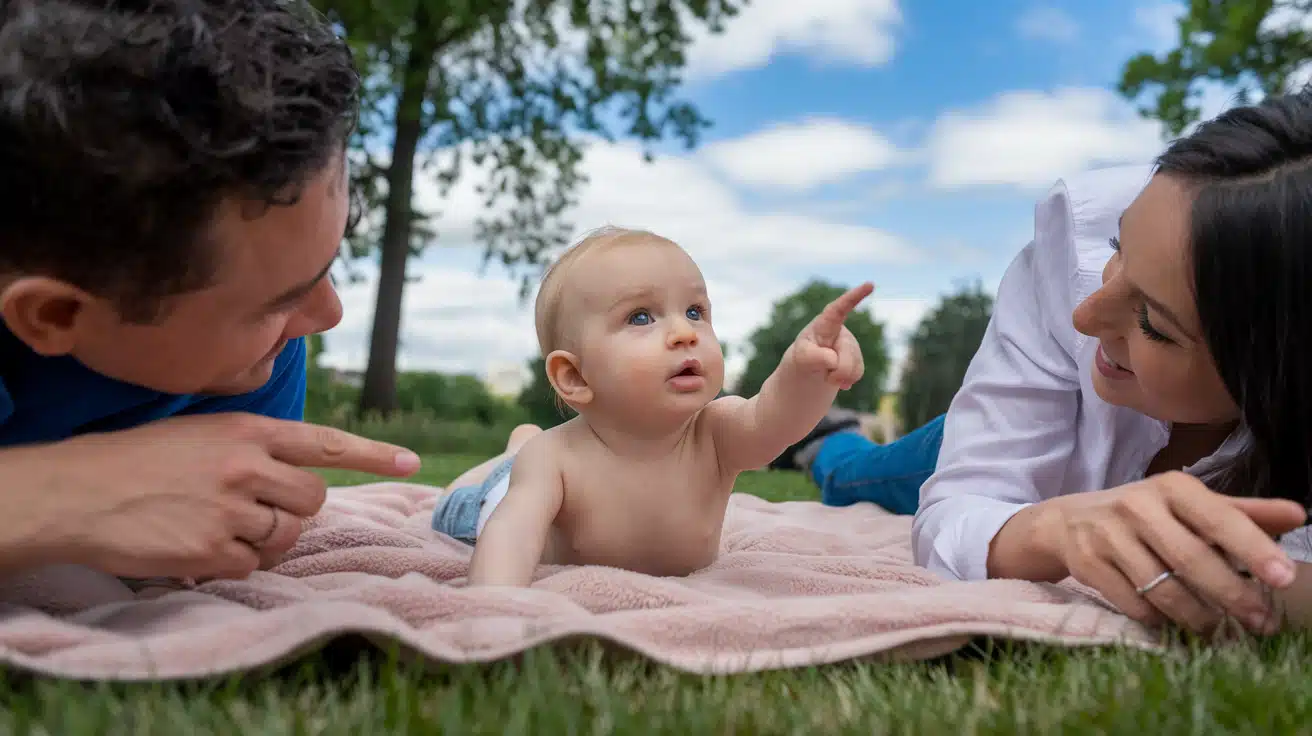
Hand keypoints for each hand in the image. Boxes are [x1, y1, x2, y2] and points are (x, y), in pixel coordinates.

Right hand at [0, 413, 420, 580]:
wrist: (78, 491)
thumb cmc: (140, 461)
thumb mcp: (203, 433)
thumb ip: (255, 447)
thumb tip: (304, 478)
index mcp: (246, 429)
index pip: (324, 442)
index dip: (371, 454)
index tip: (411, 461)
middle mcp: (246, 464)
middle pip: (313, 499)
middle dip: (292, 511)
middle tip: (251, 509)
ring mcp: (230, 507)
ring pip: (286, 536)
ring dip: (262, 540)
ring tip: (218, 526)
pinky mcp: (212, 547)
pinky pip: (252, 566)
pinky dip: (232, 564)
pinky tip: (200, 547)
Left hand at [791, 282, 873, 389]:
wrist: (808, 372)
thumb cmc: (802, 359)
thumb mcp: (800, 359)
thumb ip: (813, 357)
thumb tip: (833, 360)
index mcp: (825, 324)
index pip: (840, 309)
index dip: (854, 297)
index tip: (870, 284)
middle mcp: (842, 331)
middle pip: (847, 353)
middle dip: (836, 370)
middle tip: (824, 375)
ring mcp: (851, 345)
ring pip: (854, 367)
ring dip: (839, 377)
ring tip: (827, 374)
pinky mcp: (857, 359)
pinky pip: (857, 374)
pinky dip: (846, 381)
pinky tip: (837, 379)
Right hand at [1050, 471, 1305, 633]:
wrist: (1068, 521)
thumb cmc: (1144, 514)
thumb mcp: (1189, 506)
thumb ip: (1241, 513)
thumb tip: (1299, 515)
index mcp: (1172, 487)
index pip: (1219, 519)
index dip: (1253, 549)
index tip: (1283, 577)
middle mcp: (1137, 506)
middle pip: (1191, 559)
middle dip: (1233, 595)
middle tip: (1262, 623)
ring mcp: (1108, 535)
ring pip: (1162, 588)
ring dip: (1198, 616)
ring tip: (1219, 630)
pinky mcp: (1087, 563)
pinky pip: (1134, 604)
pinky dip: (1159, 619)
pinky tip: (1172, 622)